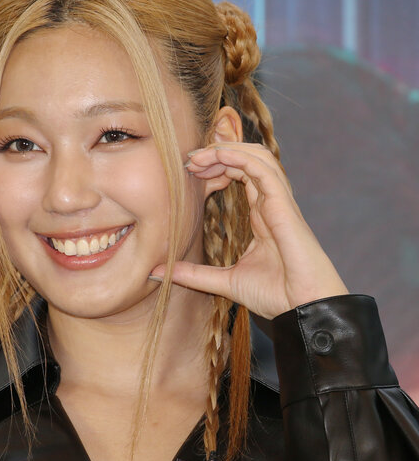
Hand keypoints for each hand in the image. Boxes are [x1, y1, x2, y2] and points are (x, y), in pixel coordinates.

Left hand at [150, 142, 348, 319]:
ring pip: (257, 157)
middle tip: (189, 160)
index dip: (216, 166)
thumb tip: (157, 272)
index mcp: (261, 216)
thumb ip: (193, 274)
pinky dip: (240, 157)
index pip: (240, 175)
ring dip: (226, 150)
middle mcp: (271, 204)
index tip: (188, 170)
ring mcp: (279, 202)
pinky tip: (218, 157)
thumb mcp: (224, 281)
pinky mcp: (284, 205)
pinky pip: (263, 169)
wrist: (303, 310)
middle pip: (248, 160)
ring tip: (198, 157)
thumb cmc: (275, 296)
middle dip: (217, 153)